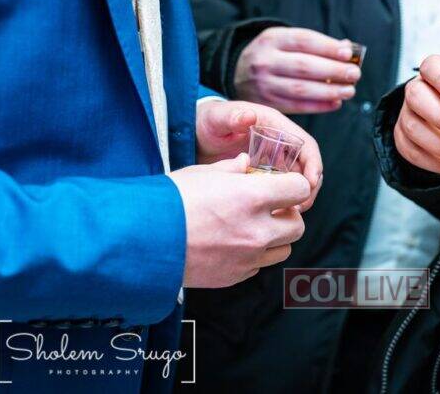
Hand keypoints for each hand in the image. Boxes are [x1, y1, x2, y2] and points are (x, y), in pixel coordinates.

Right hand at [171, 154, 310, 287]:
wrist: (139, 241)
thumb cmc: (168, 202)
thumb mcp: (201, 174)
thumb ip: (232, 169)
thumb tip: (246, 163)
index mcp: (252, 197)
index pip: (299, 189)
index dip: (292, 185)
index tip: (282, 185)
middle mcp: (256, 230)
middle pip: (298, 225)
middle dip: (287, 214)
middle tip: (269, 208)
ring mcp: (247, 257)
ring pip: (284, 249)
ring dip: (275, 237)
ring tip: (252, 227)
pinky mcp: (235, 276)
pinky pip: (259, 265)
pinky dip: (254, 255)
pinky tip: (233, 243)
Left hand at [196, 99, 322, 209]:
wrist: (196, 134)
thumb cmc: (209, 121)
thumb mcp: (218, 118)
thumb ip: (232, 117)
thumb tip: (249, 116)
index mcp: (276, 125)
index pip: (306, 145)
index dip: (313, 164)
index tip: (311, 183)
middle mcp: (280, 142)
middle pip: (306, 166)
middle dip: (309, 186)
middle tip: (300, 206)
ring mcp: (274, 158)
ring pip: (296, 179)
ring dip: (298, 196)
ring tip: (289, 213)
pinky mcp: (266, 172)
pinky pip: (281, 188)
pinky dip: (282, 200)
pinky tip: (274, 213)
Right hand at [234, 27, 361, 113]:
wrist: (238, 73)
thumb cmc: (272, 55)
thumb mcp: (285, 40)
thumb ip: (315, 44)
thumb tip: (348, 49)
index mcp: (272, 39)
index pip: (304, 41)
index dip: (328, 47)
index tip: (349, 54)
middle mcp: (265, 61)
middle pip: (304, 66)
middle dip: (333, 71)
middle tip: (354, 74)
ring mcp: (264, 84)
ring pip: (301, 89)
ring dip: (329, 91)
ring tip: (349, 91)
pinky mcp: (267, 103)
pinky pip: (296, 106)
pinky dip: (319, 106)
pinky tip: (335, 103)